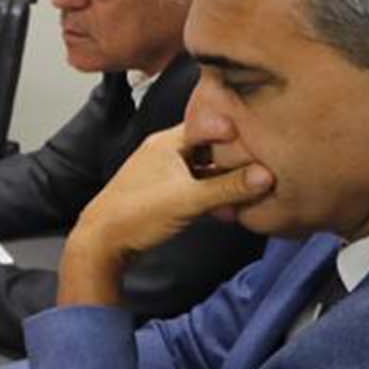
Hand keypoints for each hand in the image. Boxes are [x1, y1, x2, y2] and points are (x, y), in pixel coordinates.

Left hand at [62, 126, 273, 301]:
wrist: (101, 243)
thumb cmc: (136, 215)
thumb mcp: (188, 199)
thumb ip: (228, 187)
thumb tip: (266, 176)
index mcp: (167, 142)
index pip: (210, 124)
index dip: (237, 132)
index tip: (263, 141)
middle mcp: (164, 153)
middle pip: (210, 148)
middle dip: (235, 160)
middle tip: (264, 169)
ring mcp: (163, 173)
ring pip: (204, 170)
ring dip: (225, 182)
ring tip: (251, 194)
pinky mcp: (163, 194)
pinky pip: (196, 188)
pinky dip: (212, 196)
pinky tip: (229, 211)